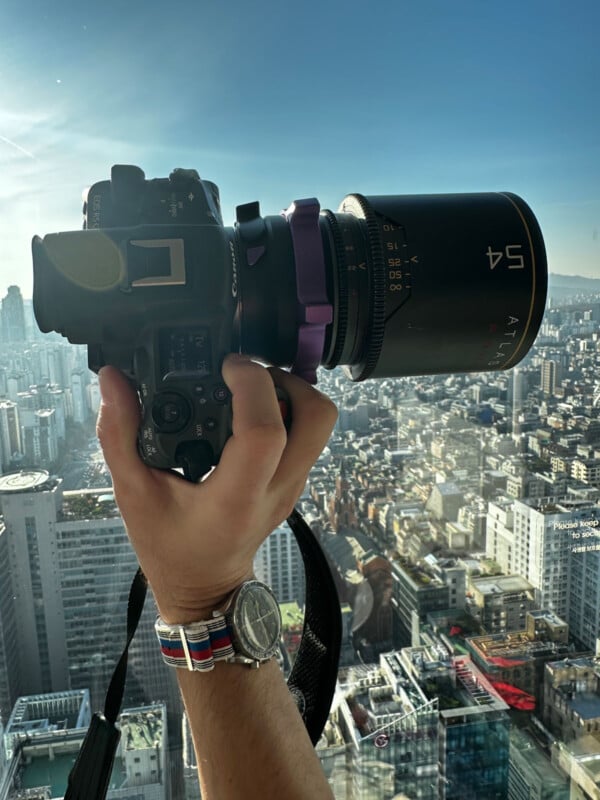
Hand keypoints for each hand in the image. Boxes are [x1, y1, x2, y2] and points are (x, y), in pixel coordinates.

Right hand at [96, 354, 336, 623]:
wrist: (205, 587)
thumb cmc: (169, 547)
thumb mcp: (132, 493)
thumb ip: (120, 434)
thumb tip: (113, 379)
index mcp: (236, 496)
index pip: (266, 432)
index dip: (252, 386)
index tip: (227, 366)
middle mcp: (277, 489)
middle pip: (317, 417)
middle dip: (286, 380)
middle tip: (246, 375)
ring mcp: (293, 486)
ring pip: (320, 424)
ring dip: (291, 392)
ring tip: (247, 389)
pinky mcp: (295, 482)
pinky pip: (308, 435)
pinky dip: (287, 411)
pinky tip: (247, 413)